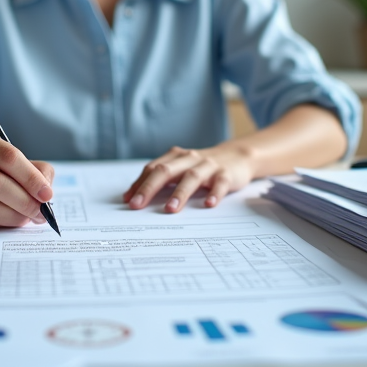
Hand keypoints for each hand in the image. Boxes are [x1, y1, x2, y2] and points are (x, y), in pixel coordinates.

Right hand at [0, 131, 54, 228]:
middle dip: (24, 202)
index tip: (47, 195)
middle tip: (40, 213)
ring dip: (12, 217)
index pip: (8, 157)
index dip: (30, 178)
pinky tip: (8, 220)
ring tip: (27, 218)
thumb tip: (46, 196)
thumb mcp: (14, 160)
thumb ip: (37, 171)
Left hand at [121, 146, 254, 212]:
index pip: (153, 169)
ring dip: (179, 193)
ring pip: (191, 177)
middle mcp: (190, 159)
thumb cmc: (202, 167)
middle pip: (166, 171)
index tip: (128, 200)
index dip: (139, 184)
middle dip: (150, 188)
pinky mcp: (226, 174)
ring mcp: (208, 166)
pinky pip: (220, 184)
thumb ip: (159, 179)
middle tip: (137, 205)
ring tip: (170, 209)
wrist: (237, 156)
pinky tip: (209, 204)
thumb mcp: (181, 169)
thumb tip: (132, 196)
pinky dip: (214, 193)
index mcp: (176, 157)